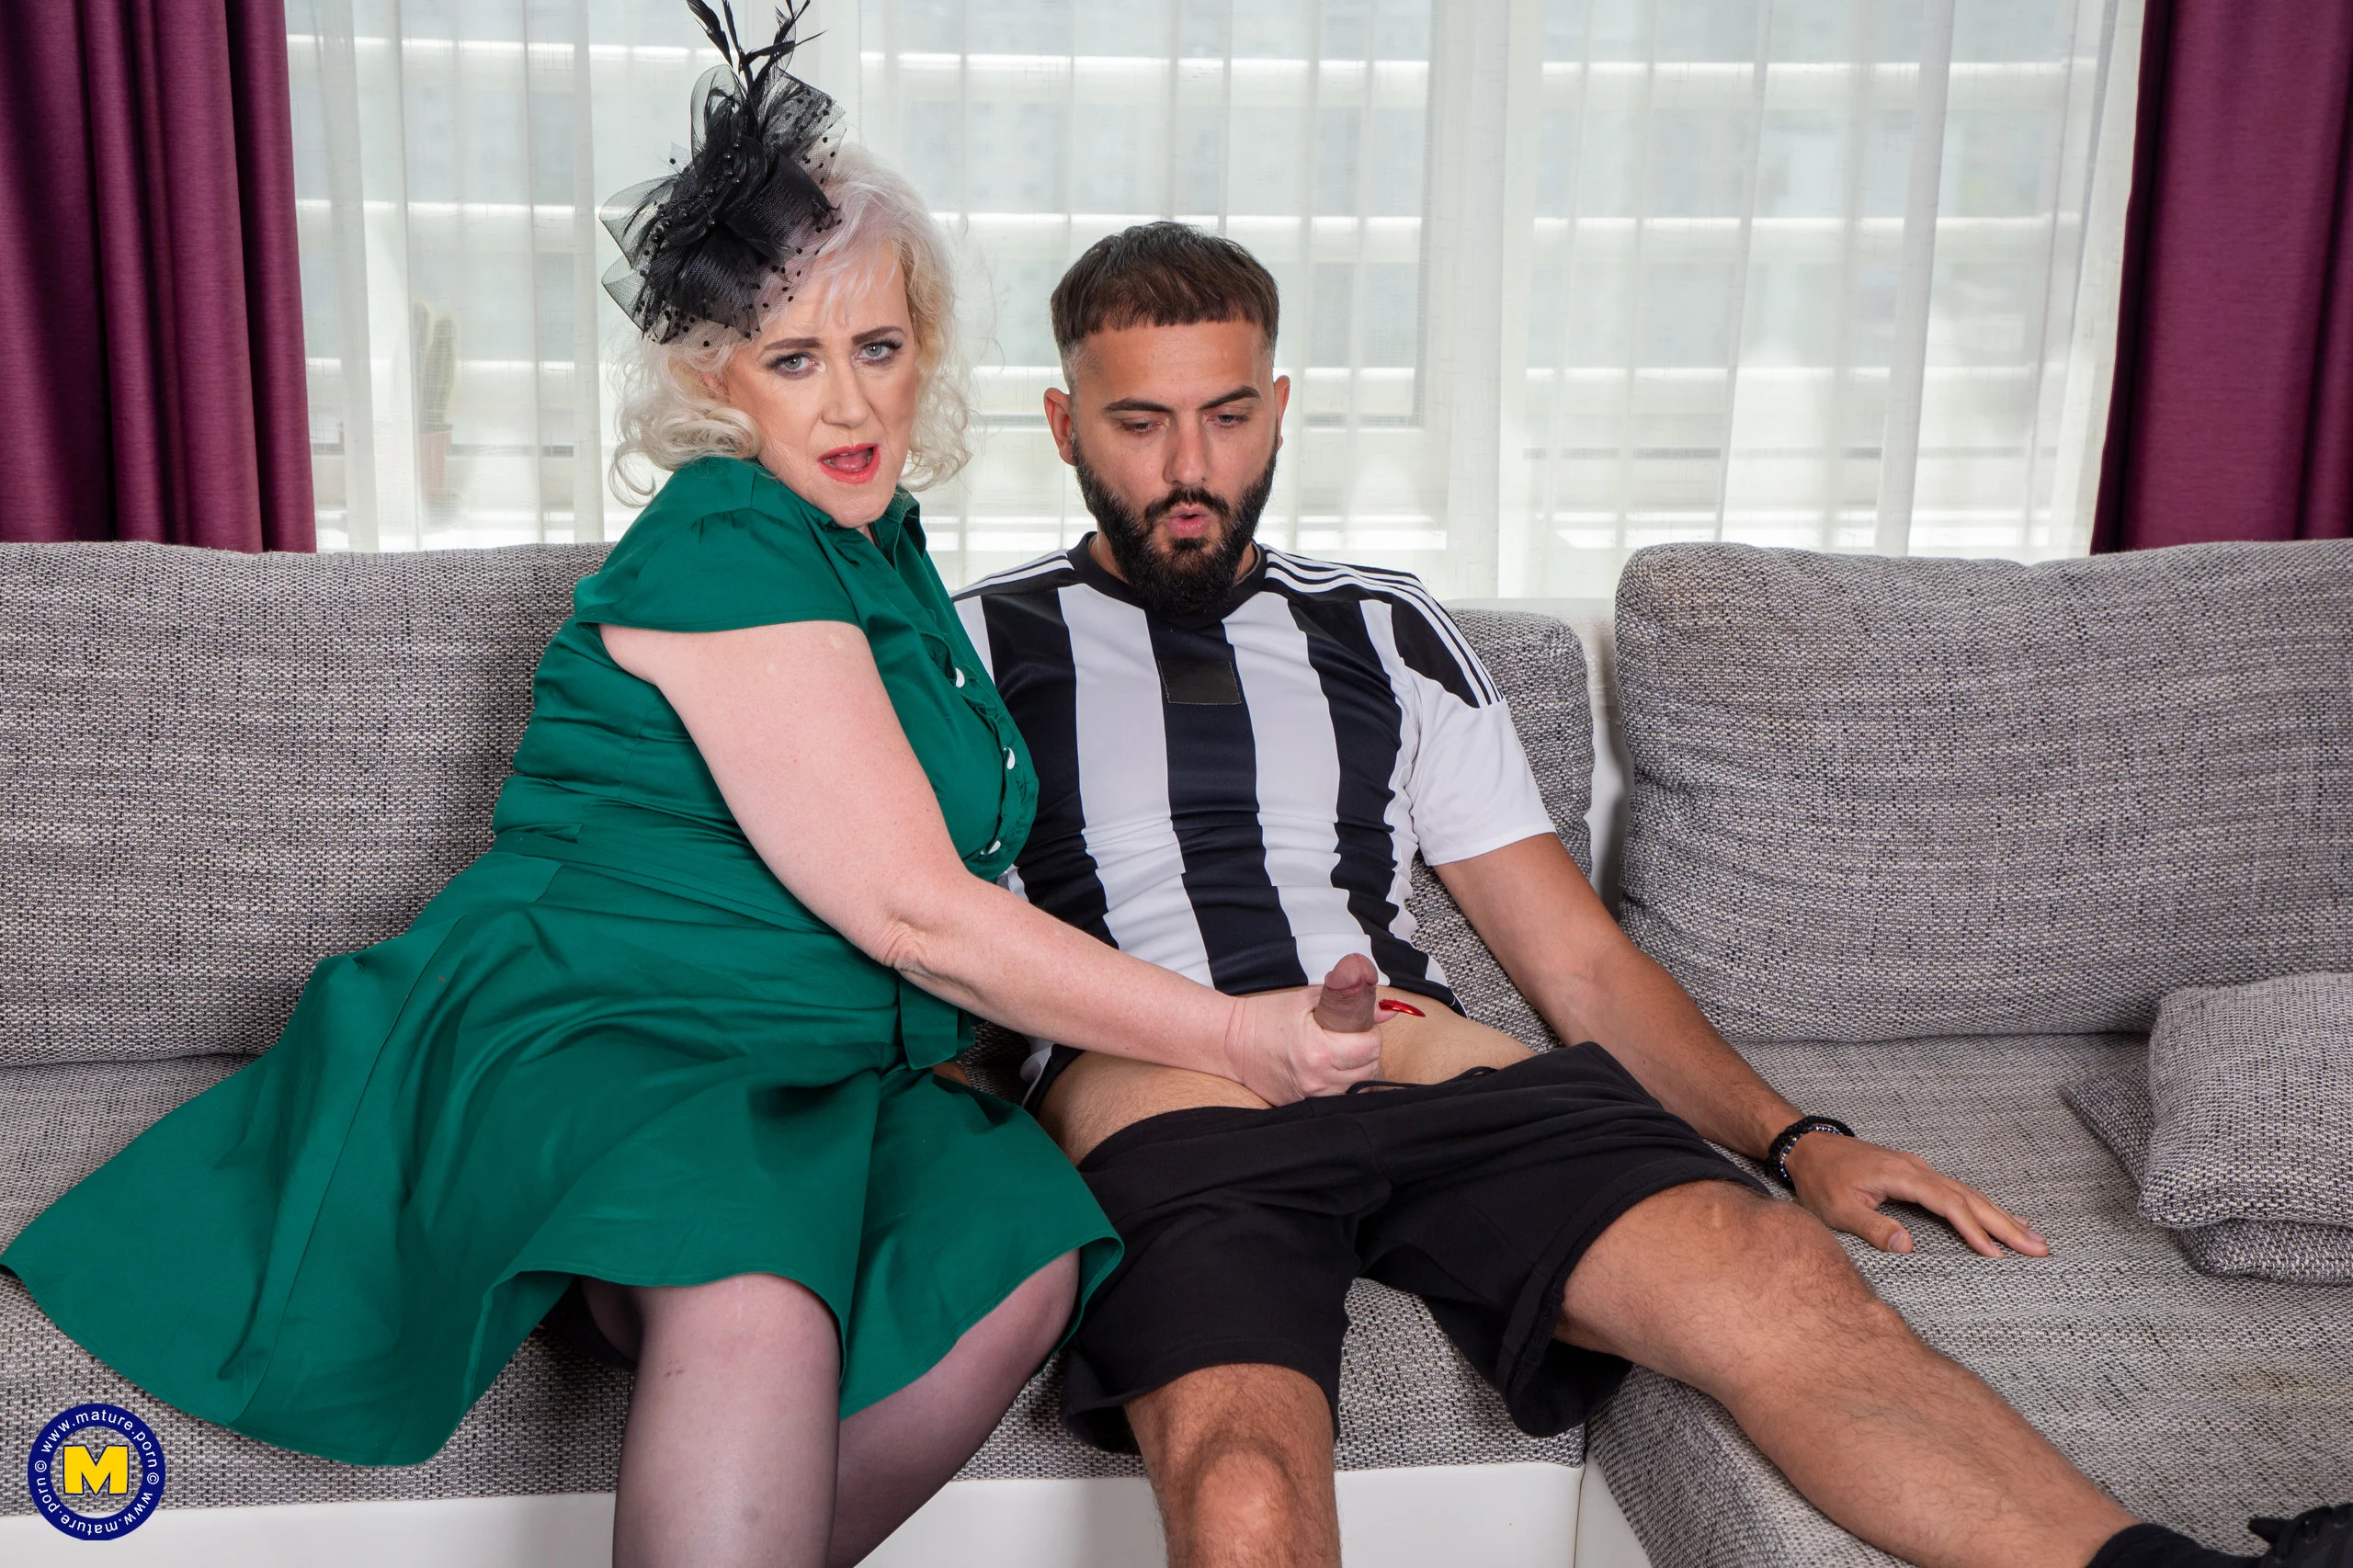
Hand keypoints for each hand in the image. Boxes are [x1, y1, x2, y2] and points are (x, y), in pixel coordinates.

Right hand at [1225, 955, 1384, 1102]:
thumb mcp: (1306, 1001)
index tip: (1359, 1025)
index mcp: (1318, 1051)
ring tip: (1339, 1053)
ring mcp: (1311, 1097)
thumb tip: (1385, 1010)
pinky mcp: (1304, 1106)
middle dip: (1366, 1050)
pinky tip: (1330, 1069)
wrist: (1230, 1044)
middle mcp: (1317, 1079)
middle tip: (1349, 1036)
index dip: (1370, 1032)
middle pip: (1370, 1068)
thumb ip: (1348, 1002)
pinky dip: (1342, 1084)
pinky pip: (1340, 1097)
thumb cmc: (1264, 1019)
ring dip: (1357, 1069)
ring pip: (1359, 1087)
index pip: (1371, 1047)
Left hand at [1784, 1131, 2048, 1257]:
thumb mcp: (1837, 1209)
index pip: (1949, 1205)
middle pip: (1970, 1198)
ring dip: (2002, 1216)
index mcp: (1903, 1176)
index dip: (1973, 1230)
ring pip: (1969, 1194)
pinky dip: (1983, 1206)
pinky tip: (2000, 1217)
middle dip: (2006, 1224)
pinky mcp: (1917, 1175)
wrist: (1807, 1146)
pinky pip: (1958, 1191)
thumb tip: (1907, 1247)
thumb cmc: (1820, 1179)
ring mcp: (1920, 1170)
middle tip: (2040, 1249)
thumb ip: (1872, 1227)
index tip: (1996, 1254)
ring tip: (2034, 1237)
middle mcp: (1919, 1169)